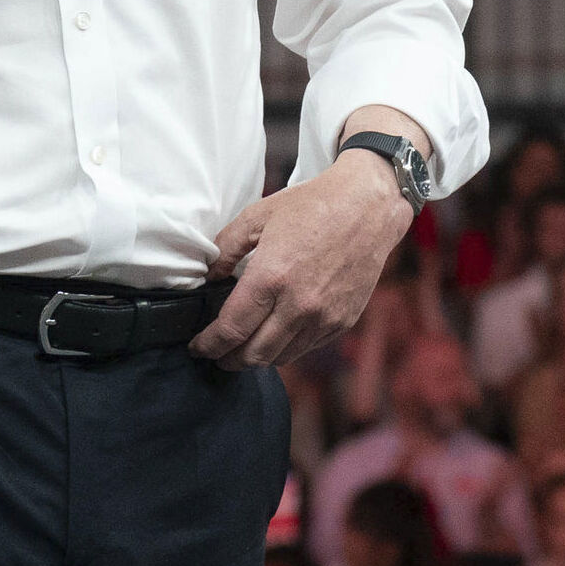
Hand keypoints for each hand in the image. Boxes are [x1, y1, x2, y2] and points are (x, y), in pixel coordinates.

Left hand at [190, 144, 416, 368]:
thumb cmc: (311, 206)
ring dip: (258, 358)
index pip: (231, 329)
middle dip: (229, 359)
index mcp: (271, 278)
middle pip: (254, 354)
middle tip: (217, 354)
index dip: (209, 344)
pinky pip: (307, 348)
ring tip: (244, 349)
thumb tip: (208, 277)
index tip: (198, 347)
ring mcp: (324, 317)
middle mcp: (298, 305)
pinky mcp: (343, 321)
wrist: (367, 207)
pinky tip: (276, 336)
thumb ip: (225, 248)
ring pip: (281, 357)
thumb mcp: (257, 216)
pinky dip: (287, 349)